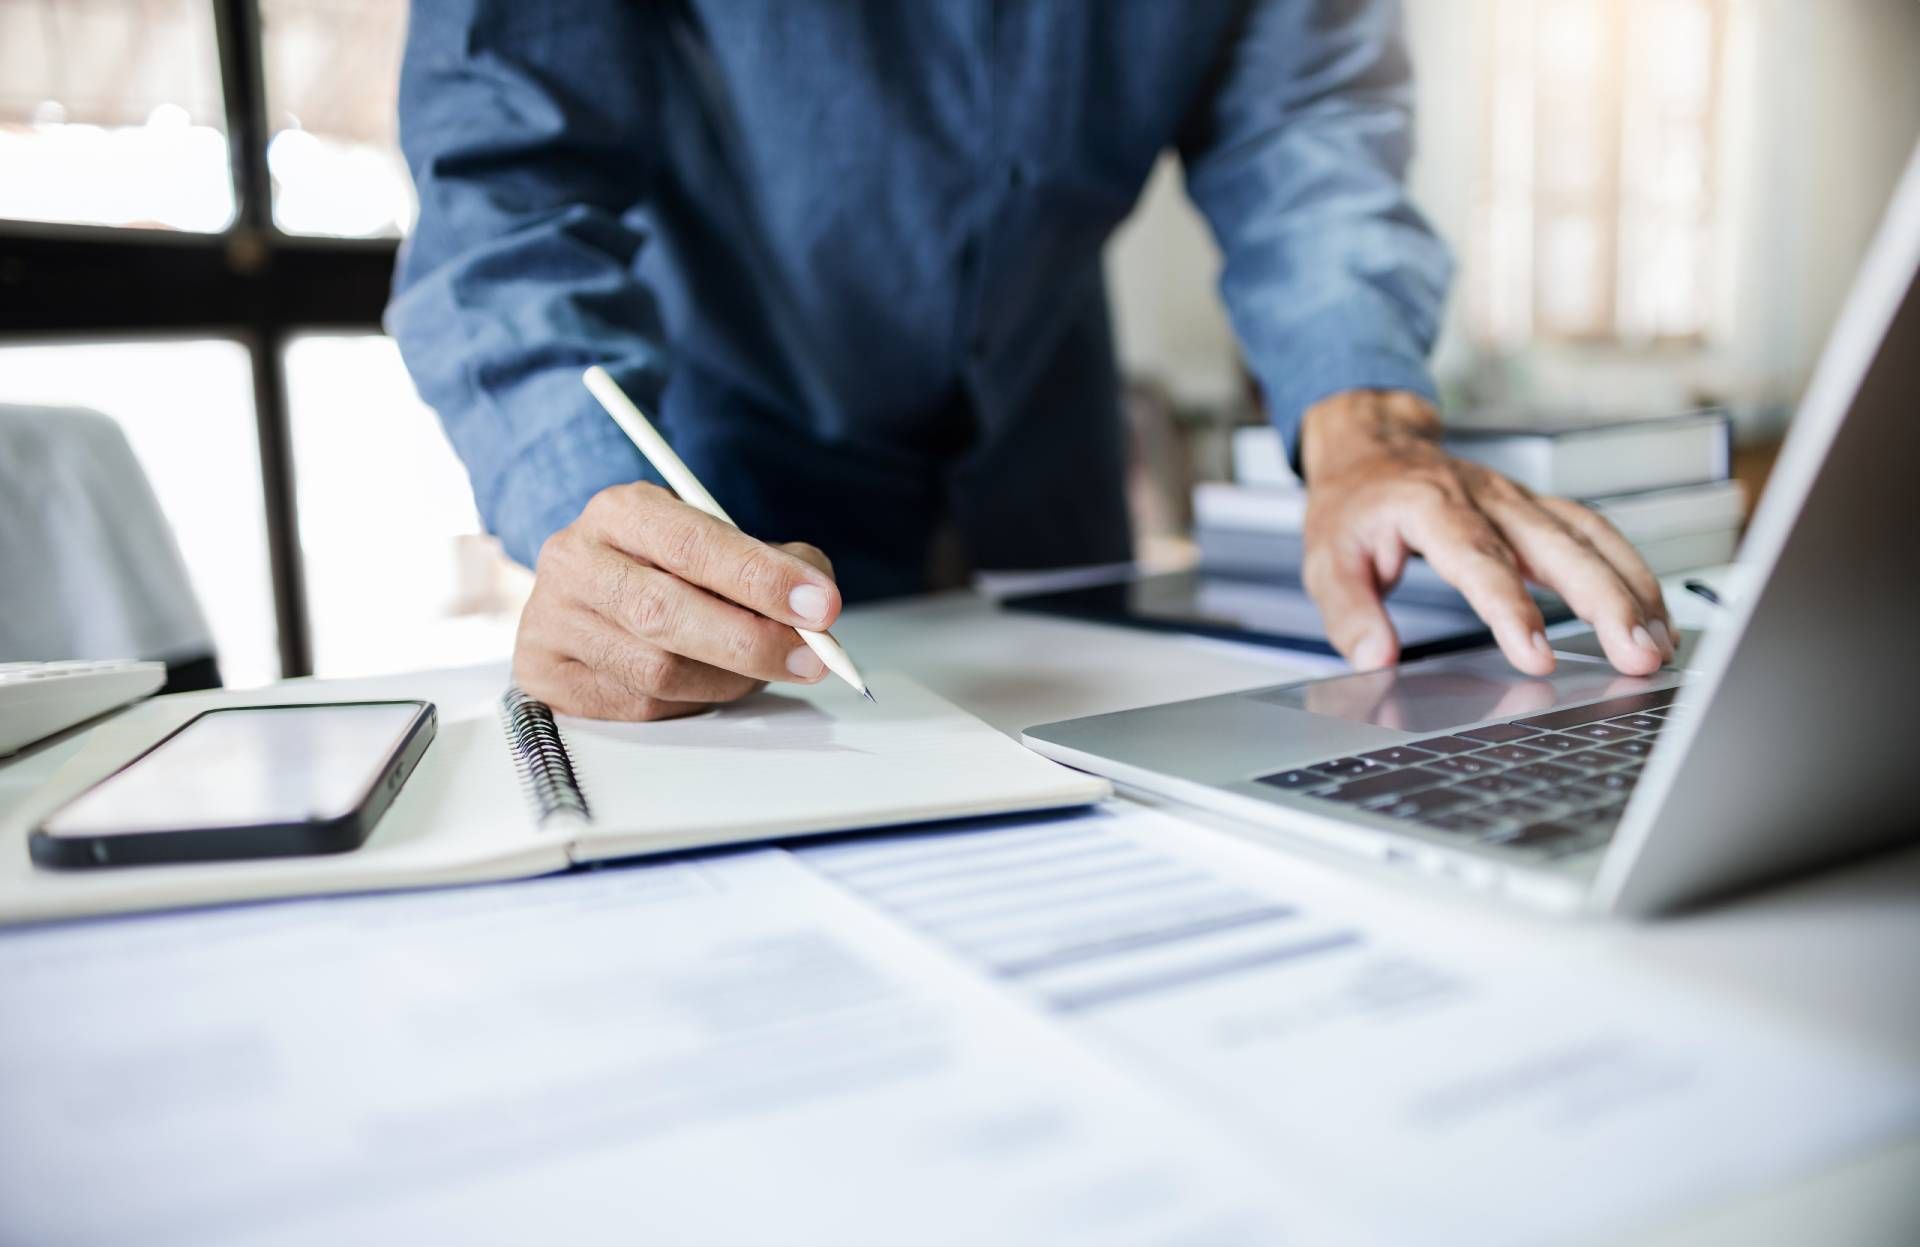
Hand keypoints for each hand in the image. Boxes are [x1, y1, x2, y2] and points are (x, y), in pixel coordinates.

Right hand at [514, 482, 841, 719]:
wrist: (588, 594)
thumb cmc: (666, 568)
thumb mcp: (718, 542)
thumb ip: (773, 564)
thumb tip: (817, 607)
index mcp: (620, 511)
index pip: (693, 545)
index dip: (762, 579)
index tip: (821, 605)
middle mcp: (575, 560)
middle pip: (667, 613)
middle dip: (753, 642)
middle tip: (811, 657)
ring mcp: (552, 620)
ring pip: (656, 671)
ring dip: (727, 679)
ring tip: (762, 670)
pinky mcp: (546, 674)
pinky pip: (637, 707)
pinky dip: (690, 702)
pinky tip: (709, 685)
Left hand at [1299, 390, 1674, 676]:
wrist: (1372, 446)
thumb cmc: (1354, 504)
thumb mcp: (1326, 557)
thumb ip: (1349, 611)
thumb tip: (1374, 658)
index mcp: (1430, 505)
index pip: (1480, 560)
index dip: (1511, 608)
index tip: (1537, 655)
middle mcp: (1486, 497)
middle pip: (1557, 547)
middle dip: (1604, 603)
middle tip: (1636, 655)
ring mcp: (1519, 500)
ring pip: (1589, 538)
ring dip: (1632, 590)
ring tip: (1659, 644)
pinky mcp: (1538, 508)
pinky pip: (1595, 535)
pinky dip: (1630, 572)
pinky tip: (1654, 613)